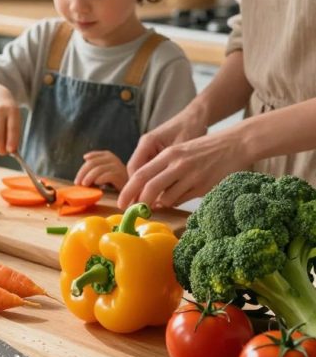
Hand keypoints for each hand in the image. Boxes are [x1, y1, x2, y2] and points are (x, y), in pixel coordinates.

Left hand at [75, 150, 127, 190]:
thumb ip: (95, 168)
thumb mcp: (104, 173)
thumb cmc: (117, 182)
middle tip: (77, 183)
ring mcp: (118, 166)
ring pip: (99, 169)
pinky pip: (108, 175)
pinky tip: (96, 184)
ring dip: (89, 177)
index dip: (83, 168)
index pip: (92, 159)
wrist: (133, 190)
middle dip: (83, 173)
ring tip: (84, 185)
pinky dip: (100, 179)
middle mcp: (112, 159)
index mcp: (107, 156)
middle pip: (93, 163)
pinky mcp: (121, 175)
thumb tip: (83, 165)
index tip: (77, 179)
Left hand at [118, 128, 250, 209]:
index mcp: (169, 154)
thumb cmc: (205, 150)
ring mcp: (191, 175)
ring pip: (166, 197)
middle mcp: (177, 163)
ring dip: (160, 204)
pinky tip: (179, 197)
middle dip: (137, 202)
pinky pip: (182, 200)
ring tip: (161, 203)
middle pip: (149, 186)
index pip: (141, 173)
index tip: (122, 202)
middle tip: (131, 212)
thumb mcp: (181, 152)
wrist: (234, 144)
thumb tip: (150, 195)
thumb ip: (164, 169)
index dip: (129, 189)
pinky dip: (176, 203)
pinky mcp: (203, 186)